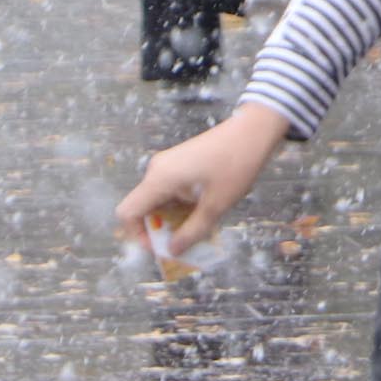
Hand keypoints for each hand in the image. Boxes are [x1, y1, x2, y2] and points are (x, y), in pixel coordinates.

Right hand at [115, 100, 290, 259]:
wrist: (254, 130)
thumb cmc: (236, 165)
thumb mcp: (216, 205)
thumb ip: (192, 231)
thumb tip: (172, 251)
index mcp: (159, 179)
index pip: (127, 213)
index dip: (137, 235)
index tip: (161, 246)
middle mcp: (157, 170)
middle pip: (143, 208)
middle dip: (160, 229)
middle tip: (184, 242)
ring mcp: (167, 164)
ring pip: (159, 200)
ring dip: (173, 217)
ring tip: (199, 227)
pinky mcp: (179, 162)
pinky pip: (170, 190)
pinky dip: (180, 205)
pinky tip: (203, 210)